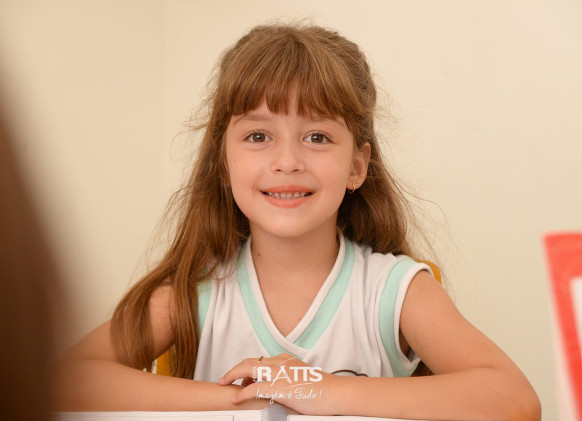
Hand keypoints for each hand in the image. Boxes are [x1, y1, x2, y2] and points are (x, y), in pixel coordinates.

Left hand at [218, 353, 336, 414]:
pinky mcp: (279, 388)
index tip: (242, 378)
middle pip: (250, 362)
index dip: (248, 369)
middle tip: (225, 378)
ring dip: (233, 376)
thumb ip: (291, 379)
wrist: (336, 393)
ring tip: (224, 384)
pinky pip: (254, 389)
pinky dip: (241, 393)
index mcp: (287, 361)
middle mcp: (281, 364)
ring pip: (248, 370)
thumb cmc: (324, 390)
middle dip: (235, 369)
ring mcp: (279, 375)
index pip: (261, 361)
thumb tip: (284, 389)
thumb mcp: (304, 379)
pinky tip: (235, 399)